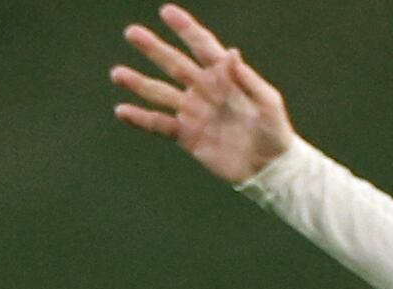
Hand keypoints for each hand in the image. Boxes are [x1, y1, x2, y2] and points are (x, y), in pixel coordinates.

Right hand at [110, 5, 296, 183]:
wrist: (269, 168)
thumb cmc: (274, 131)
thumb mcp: (267, 102)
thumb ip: (246, 79)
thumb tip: (231, 52)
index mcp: (224, 76)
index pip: (201, 46)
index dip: (185, 28)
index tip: (166, 12)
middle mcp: (204, 90)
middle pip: (174, 64)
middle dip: (153, 49)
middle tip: (131, 33)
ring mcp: (194, 112)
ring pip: (161, 93)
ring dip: (139, 83)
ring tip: (117, 73)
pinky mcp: (188, 136)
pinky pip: (160, 125)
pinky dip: (141, 119)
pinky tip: (122, 111)